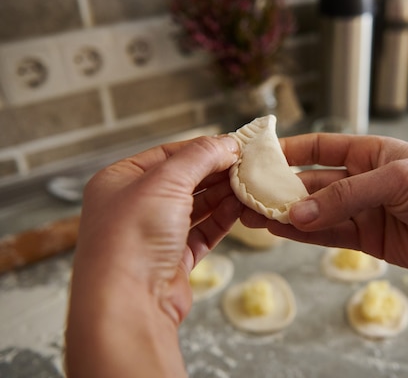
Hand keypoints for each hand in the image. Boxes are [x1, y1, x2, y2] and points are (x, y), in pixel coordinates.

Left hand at [66, 135, 240, 377]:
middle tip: (247, 165)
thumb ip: (200, 157)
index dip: (202, 148)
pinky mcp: (172, 260)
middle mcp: (133, 206)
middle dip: (215, 172)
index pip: (167, 154)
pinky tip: (239, 208)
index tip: (234, 145)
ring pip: (195, 207)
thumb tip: (227, 143)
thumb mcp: (166, 182)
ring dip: (221, 195)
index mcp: (120, 180)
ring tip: (248, 185)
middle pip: (184, 180)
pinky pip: (201, 233)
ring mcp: (153, 234)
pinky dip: (221, 219)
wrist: (127, 303)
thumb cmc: (131, 237)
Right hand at [242, 133, 407, 278]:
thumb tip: (298, 212)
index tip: (255, 155)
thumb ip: (346, 196)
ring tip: (250, 214)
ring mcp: (362, 210)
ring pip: (313, 211)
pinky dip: (304, 234)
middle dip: (278, 188)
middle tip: (243, 193)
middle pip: (310, 182)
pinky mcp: (367, 239)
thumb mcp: (397, 180)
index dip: (287, 150)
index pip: (318, 147)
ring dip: (284, 213)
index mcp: (368, 151)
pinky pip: (328, 234)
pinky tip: (280, 230)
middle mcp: (360, 179)